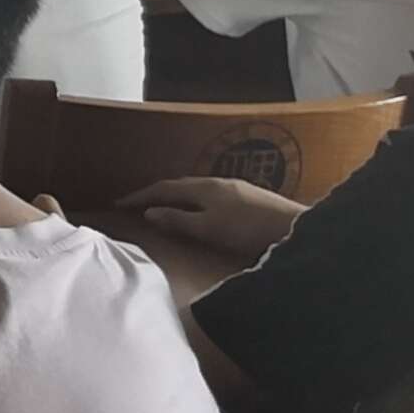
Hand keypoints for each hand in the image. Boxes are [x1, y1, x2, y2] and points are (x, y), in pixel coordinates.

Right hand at [117, 176, 305, 262]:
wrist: (294, 228)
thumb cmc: (246, 230)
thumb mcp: (207, 229)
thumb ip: (177, 220)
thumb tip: (150, 212)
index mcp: (202, 188)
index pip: (163, 188)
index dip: (140, 195)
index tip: (119, 203)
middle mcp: (216, 182)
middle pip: (180, 185)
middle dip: (157, 193)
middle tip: (138, 203)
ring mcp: (235, 188)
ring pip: (197, 188)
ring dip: (177, 196)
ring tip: (165, 207)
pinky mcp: (249, 196)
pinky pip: (211, 193)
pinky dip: (195, 200)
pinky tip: (201, 210)